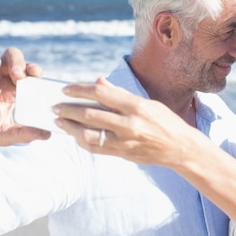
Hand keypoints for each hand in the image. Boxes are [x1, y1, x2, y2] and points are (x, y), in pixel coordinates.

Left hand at [54, 78, 196, 167]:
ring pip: (89, 134)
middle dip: (68, 109)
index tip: (66, 89)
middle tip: (55, 106)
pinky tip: (74, 136)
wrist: (180, 148)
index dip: (80, 89)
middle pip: (90, 114)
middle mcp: (130, 124)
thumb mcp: (147, 102)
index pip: (101, 92)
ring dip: (70, 127)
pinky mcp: (123, 154)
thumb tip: (99, 81)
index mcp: (136, 105)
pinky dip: (82, 142)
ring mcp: (126, 141)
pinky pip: (96, 148)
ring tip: (60, 122)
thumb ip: (121, 94)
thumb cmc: (164, 121)